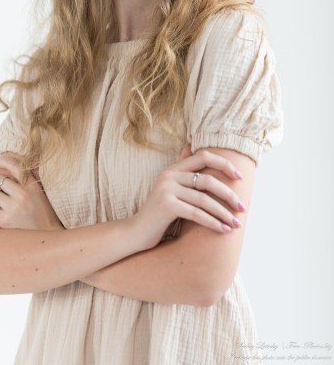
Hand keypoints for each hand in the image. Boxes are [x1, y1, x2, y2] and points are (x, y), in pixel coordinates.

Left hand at [0, 153, 63, 230]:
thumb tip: (24, 166)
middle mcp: (23, 195)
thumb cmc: (44, 218)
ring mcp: (14, 208)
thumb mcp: (42, 196)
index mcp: (33, 186)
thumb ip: (32, 181)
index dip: (0, 161)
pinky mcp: (5, 221)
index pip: (15, 166)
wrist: (47, 240)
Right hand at [131, 146, 245, 251]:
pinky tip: (223, 230)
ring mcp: (166, 189)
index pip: (203, 156)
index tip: (240, 178)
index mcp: (172, 169)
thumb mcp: (169, 188)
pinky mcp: (166, 205)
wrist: (135, 232)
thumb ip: (180, 169)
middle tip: (242, 208)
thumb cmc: (157, 212)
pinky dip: (213, 222)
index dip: (224, 164)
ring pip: (204, 200)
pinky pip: (196, 214)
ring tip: (236, 224)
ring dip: (224, 213)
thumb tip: (190, 146)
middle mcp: (169, 175)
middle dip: (229, 194)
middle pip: (207, 180)